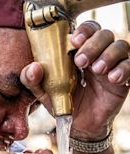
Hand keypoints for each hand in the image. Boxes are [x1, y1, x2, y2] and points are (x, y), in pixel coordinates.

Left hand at [21, 21, 129, 139]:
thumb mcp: (43, 91)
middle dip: (93, 44)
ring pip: (121, 45)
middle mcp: (98, 53)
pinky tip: (112, 79)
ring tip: (97, 70)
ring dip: (109, 54)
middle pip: (104, 34)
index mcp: (79, 51)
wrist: (78, 124)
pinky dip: (124, 69)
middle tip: (80, 61)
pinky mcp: (124, 79)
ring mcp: (113, 65)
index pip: (87, 29)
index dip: (84, 30)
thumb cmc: (62, 101)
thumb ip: (33, 79)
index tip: (74, 40)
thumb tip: (33, 67)